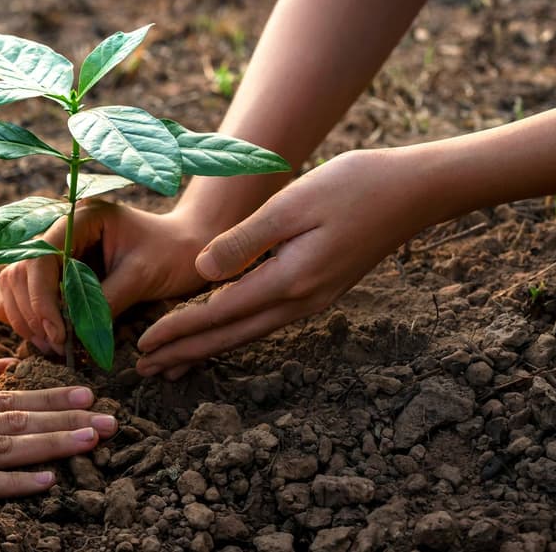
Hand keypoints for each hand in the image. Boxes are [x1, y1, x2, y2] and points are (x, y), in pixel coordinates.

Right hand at [0, 201, 214, 354]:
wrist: (188, 248)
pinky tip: (45, 338)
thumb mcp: (143, 275)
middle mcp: (60, 229)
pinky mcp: (56, 271)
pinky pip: (23, 292)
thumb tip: (74, 336)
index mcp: (80, 217)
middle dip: (33, 312)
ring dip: (26, 318)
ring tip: (53, 348)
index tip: (58, 333)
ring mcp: (55, 250)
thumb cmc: (172, 253)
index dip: (42, 297)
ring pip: (14, 282)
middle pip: (20, 270)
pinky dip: (27, 316)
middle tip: (56, 347)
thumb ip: (107, 301)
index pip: (41, 255)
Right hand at [0, 322, 117, 497]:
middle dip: (66, 421)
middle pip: (15, 422)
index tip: (84, 393)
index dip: (46, 397)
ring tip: (96, 439)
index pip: (3, 400)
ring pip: (4, 447)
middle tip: (113, 421)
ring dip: (54, 444)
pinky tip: (47, 480)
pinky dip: (11, 482)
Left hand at [137, 149, 428, 378]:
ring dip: (207, 349)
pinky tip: (221, 334)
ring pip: (248, 334)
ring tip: (173, 363)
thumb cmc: (351, 186)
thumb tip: (201, 273)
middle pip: (230, 336)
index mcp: (288, 280)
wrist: (413, 191)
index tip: (142, 346)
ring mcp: (312, 300)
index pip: (219, 314)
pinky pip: (265, 321)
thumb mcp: (291, 205)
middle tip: (145, 370)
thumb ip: (244, 241)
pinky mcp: (319, 291)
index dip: (178, 330)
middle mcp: (300, 301)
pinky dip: (234, 333)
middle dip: (185, 353)